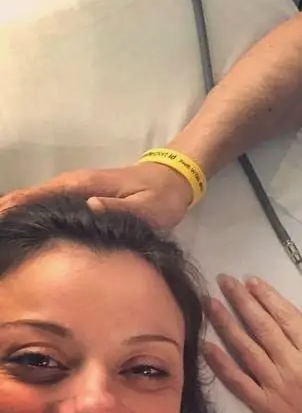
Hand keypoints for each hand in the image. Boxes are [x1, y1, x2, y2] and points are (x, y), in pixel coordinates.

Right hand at [0, 162, 192, 229]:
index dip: (16, 207)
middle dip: (9, 211)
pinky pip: (52, 204)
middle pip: (31, 197)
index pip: (40, 195)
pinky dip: (35, 213)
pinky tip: (27, 228)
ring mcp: (78, 189)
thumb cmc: (162, 196)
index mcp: (85, 186)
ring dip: (19, 213)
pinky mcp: (84, 196)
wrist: (173, 179)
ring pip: (39, 201)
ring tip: (4, 233)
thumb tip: (88, 207)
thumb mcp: (148, 209)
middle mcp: (74, 184)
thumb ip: (120, 210)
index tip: (1, 220)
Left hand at [204, 276, 301, 412]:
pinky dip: (221, 364)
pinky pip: (238, 382)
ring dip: (225, 324)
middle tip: (224, 281)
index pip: (286, 316)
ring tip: (210, 304)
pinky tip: (207, 347)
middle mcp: (292, 365)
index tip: (251, 281)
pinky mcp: (264, 407)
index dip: (266, 296)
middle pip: (261, 326)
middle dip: (241, 301)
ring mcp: (275, 386)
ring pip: (245, 349)